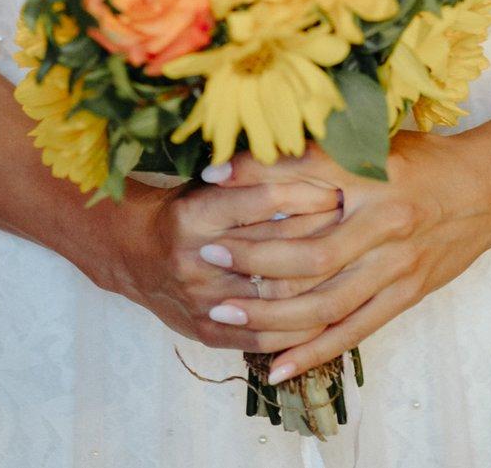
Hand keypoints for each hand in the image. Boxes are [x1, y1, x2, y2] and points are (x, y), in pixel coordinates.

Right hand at [77, 172, 343, 348]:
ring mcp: (201, 301)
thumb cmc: (183, 208)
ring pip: (273, 297)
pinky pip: (262, 337)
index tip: (338, 189)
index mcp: (195, 214)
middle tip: (355, 225)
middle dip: (320, 235)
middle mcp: (196, 259)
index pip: (262, 200)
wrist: (135, 254)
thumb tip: (312, 153)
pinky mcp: (207, 332)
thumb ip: (248, 174)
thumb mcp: (207, 182)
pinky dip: (297, 328)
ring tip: (351, 267)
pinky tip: (327, 314)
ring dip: (317, 284)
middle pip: (274, 249)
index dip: (304, 193)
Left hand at [191, 130, 490, 379]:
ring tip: (223, 315)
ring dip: (271, 314)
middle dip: (253, 260)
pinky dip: (314, 351)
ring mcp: (398, 264)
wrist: (490, 189)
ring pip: (326, 301)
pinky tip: (277, 365)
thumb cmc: (424, 159)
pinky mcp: (407, 294)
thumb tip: (249, 154)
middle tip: (207, 259)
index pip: (304, 178)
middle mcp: (385, 221)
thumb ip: (318, 151)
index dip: (255, 182)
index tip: (208, 184)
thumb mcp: (374, 141)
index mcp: (374, 174)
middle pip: (310, 253)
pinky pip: (354, 330)